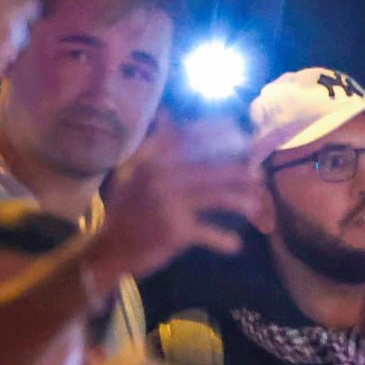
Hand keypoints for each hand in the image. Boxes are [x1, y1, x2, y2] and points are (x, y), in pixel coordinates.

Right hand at [85, 144, 263, 284]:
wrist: (107, 250)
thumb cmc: (126, 212)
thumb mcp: (133, 176)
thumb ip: (154, 150)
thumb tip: (167, 114)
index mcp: (152, 162)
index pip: (193, 141)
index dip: (221, 138)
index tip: (244, 139)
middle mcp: (161, 177)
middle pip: (213, 170)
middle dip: (240, 173)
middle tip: (258, 177)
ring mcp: (169, 204)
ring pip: (218, 197)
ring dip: (242, 201)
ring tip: (254, 205)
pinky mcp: (176, 230)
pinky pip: (209, 232)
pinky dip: (223, 241)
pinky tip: (234, 246)